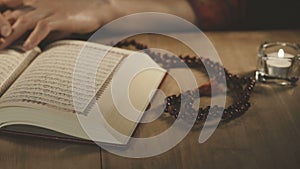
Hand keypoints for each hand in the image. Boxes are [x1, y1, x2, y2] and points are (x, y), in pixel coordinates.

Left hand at [0, 0, 120, 49]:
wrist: (96, 10)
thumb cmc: (75, 17)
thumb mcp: (53, 24)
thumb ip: (40, 31)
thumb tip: (31, 44)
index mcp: (33, 5)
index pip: (7, 9)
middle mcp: (37, 6)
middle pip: (11, 17)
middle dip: (0, 31)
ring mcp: (47, 11)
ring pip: (22, 22)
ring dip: (10, 36)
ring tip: (2, 48)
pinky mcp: (58, 18)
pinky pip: (42, 28)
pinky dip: (34, 38)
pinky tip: (26, 48)